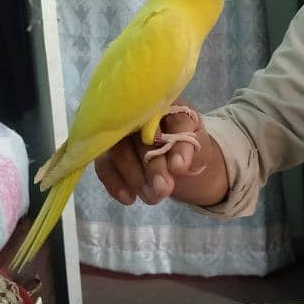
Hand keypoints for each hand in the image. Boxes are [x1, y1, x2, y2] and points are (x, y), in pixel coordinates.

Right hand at [95, 108, 228, 206]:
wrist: (175, 157)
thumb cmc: (188, 146)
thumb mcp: (199, 146)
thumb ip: (191, 150)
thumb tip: (176, 166)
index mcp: (168, 104)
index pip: (170, 119)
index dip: (175, 144)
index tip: (180, 168)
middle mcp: (139, 112)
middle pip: (140, 137)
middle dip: (153, 167)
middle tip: (164, 190)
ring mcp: (119, 131)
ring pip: (119, 152)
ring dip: (135, 178)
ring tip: (153, 198)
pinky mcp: (107, 150)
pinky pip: (104, 165)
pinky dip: (115, 183)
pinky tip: (129, 198)